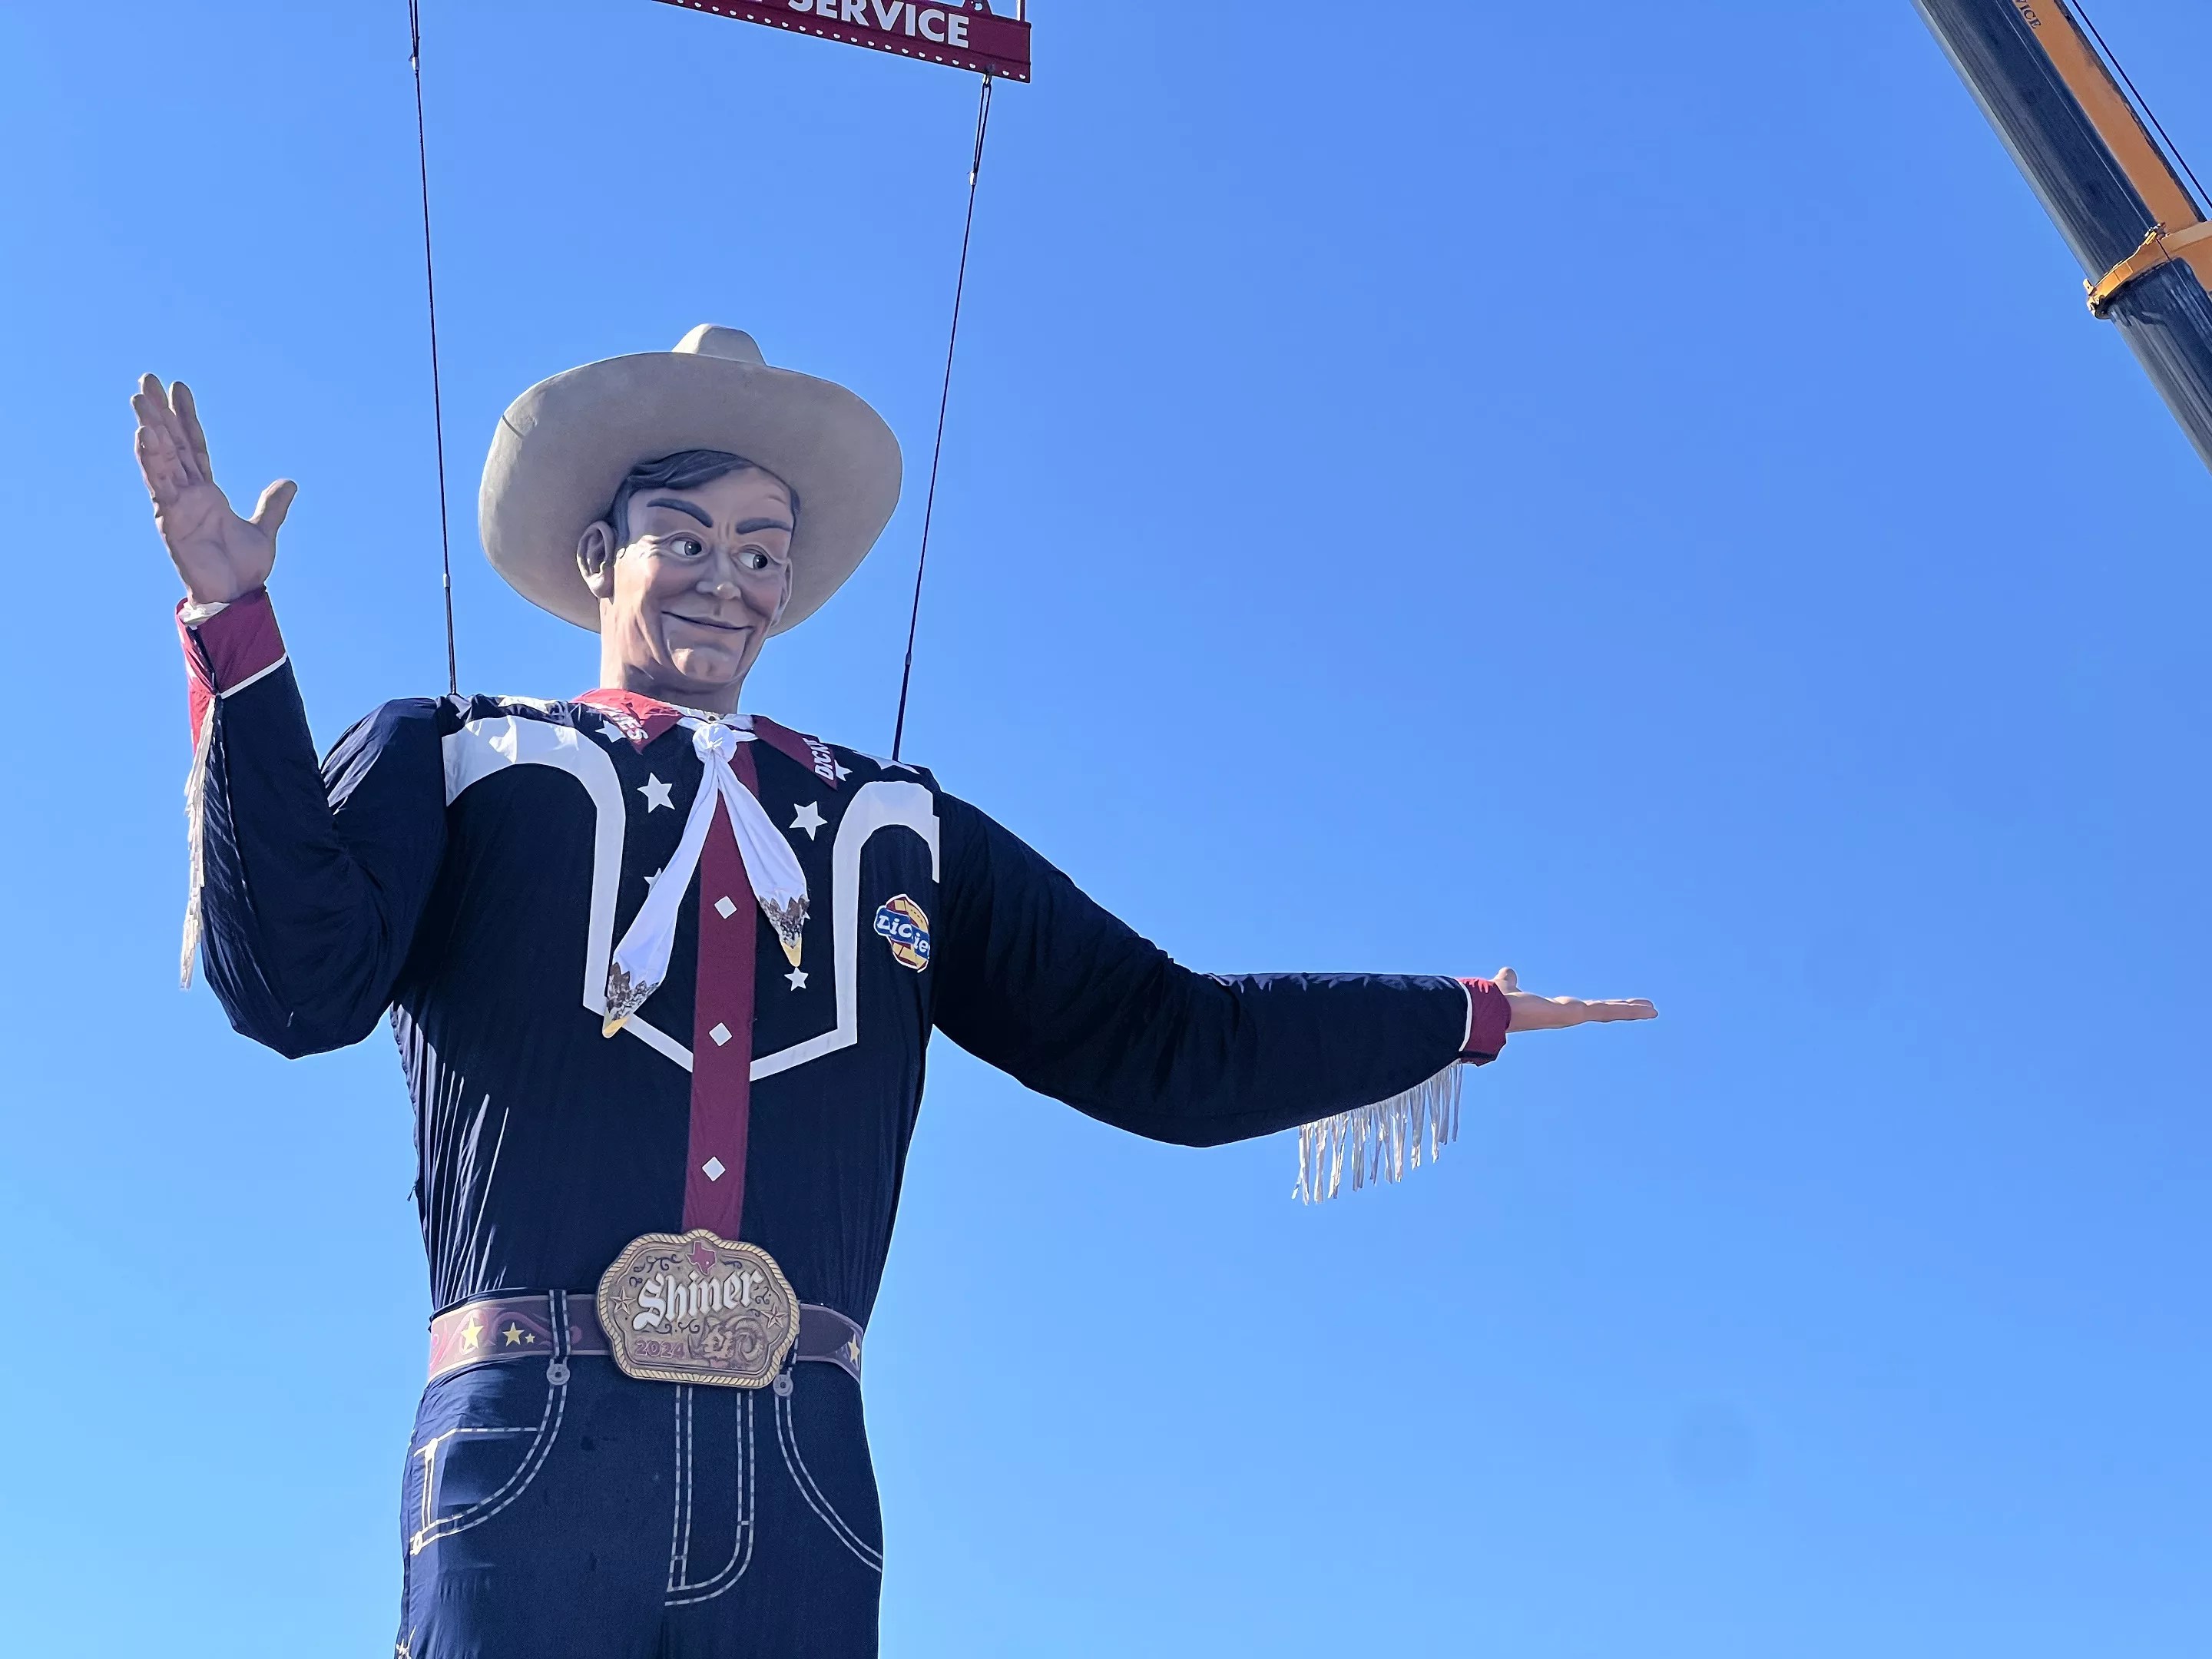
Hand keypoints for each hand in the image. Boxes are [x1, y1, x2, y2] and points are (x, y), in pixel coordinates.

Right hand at [132, 374, 295, 605]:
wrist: (235, 597)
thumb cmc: (243, 570)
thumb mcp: (263, 531)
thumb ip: (273, 507)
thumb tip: (289, 483)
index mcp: (207, 492)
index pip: (195, 445)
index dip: (187, 417)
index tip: (179, 388)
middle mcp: (188, 492)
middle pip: (173, 443)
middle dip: (161, 412)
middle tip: (148, 378)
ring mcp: (177, 503)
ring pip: (161, 457)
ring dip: (150, 427)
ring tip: (140, 397)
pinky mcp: (170, 517)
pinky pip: (159, 483)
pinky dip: (150, 459)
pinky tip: (143, 434)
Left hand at [1496, 966, 1656, 1032]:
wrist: (1491, 1011)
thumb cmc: (1497, 1002)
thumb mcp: (1507, 986)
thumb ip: (1509, 981)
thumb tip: (1507, 973)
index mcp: (1551, 1010)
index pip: (1580, 1009)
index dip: (1595, 1008)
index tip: (1605, 1008)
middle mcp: (1564, 1016)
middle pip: (1598, 1012)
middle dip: (1619, 1009)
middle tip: (1641, 1009)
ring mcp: (1572, 1017)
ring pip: (1607, 1012)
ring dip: (1630, 1010)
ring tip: (1652, 1009)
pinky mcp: (1576, 1014)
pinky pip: (1607, 1010)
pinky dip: (1628, 1010)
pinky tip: (1647, 1010)